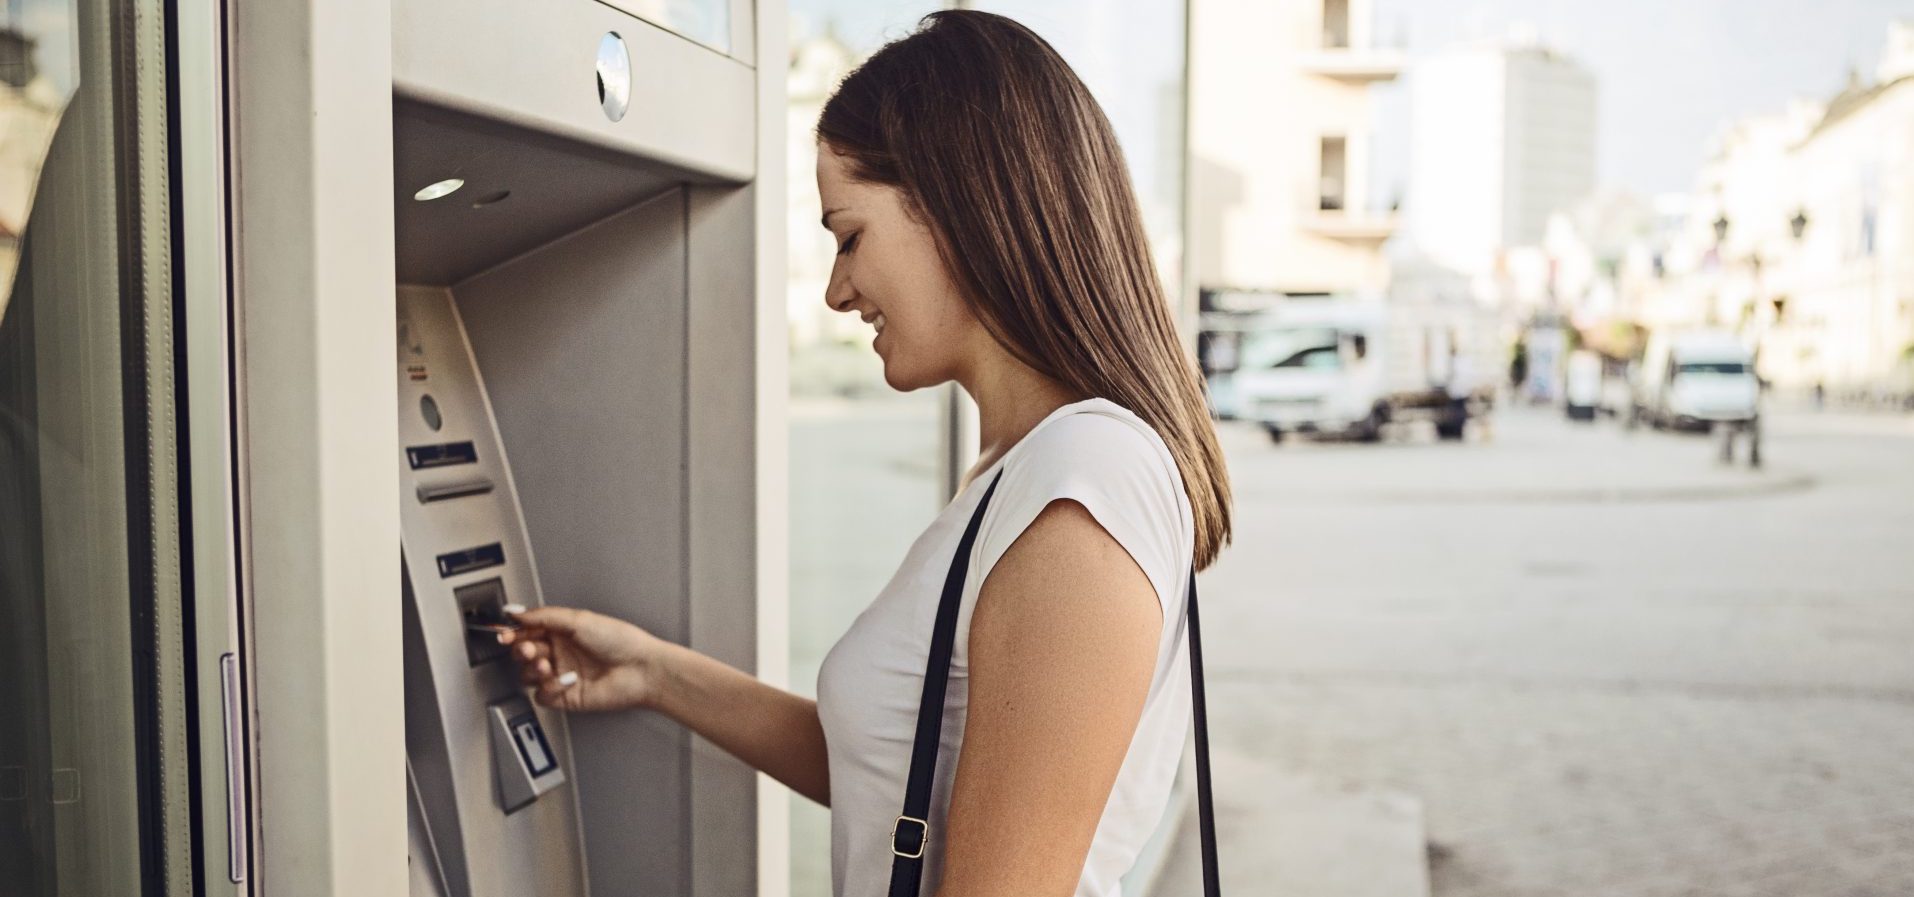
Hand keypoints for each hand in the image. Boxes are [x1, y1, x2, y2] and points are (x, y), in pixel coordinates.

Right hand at [499, 606, 668, 712]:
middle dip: (523, 650)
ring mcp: (562, 674)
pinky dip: (550, 688)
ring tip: (549, 664)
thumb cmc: (620, 641)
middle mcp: (561, 652)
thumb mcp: (578, 619)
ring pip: (528, 675)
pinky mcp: (566, 696)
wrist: (640, 670)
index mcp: (562, 631)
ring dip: (534, 669)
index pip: (528, 631)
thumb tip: (515, 612)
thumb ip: (543, 616)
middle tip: (531, 649)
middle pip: (524, 653)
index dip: (514, 633)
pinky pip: (542, 695)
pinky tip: (568, 679)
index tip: (506, 633)